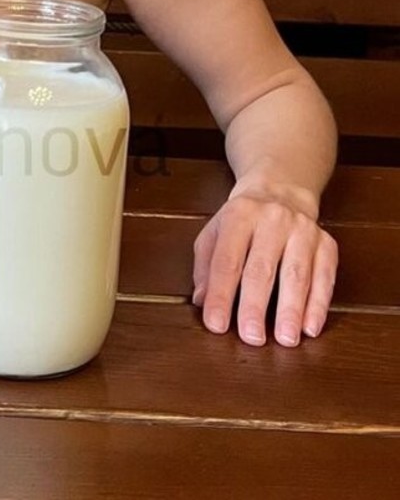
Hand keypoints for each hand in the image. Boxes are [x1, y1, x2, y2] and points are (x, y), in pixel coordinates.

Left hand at [192, 183, 337, 346]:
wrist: (281, 190)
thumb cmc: (242, 220)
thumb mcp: (214, 232)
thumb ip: (205, 266)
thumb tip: (202, 301)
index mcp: (238, 216)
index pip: (226, 260)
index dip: (220, 294)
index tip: (216, 324)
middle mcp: (272, 220)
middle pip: (262, 268)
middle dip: (255, 305)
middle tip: (251, 337)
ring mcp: (302, 231)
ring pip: (296, 274)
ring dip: (291, 309)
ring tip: (285, 339)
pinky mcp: (326, 243)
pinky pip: (325, 276)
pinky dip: (319, 304)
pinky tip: (311, 326)